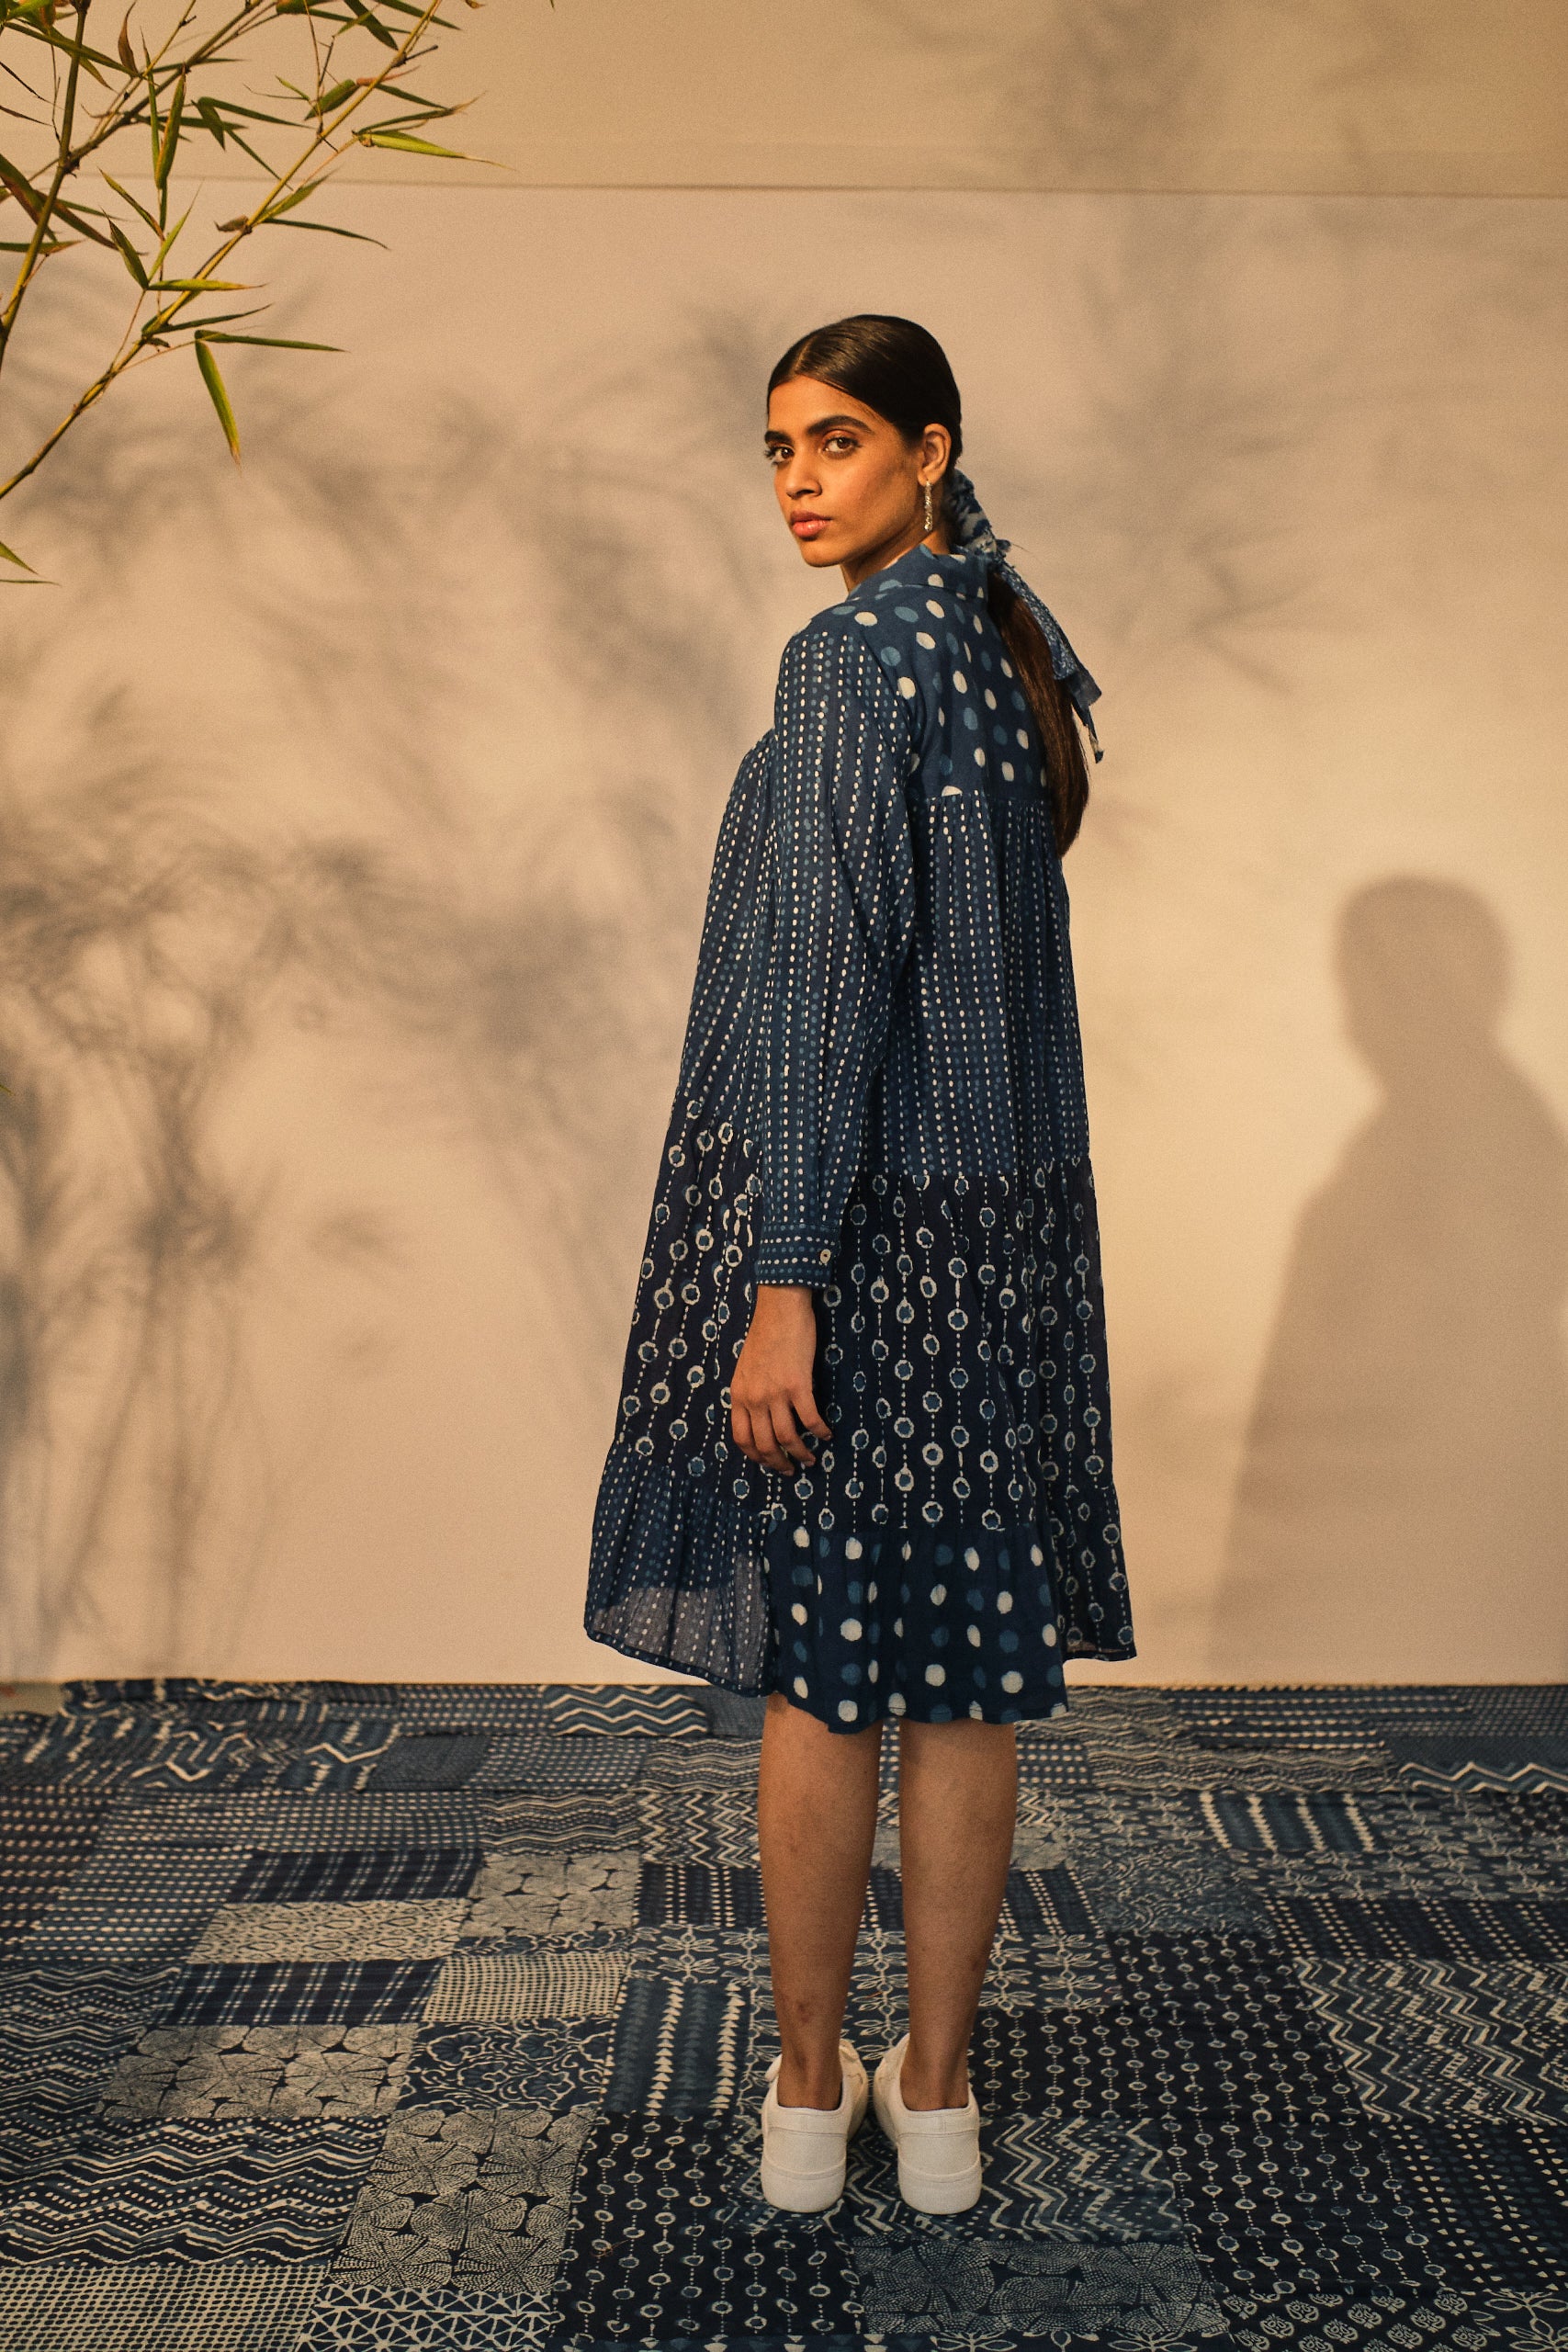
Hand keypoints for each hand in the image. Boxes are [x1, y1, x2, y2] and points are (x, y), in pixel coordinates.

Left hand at [730, 1283, 830, 1473]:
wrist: (780, 1308)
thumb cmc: (766, 1334)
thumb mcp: (747, 1367)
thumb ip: (750, 1392)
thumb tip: (761, 1415)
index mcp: (739, 1394)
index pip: (741, 1438)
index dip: (756, 1456)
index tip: (769, 1462)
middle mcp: (754, 1398)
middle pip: (764, 1444)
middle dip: (778, 1462)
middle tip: (790, 1470)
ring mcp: (775, 1393)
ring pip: (786, 1437)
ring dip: (800, 1453)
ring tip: (810, 1459)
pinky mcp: (797, 1385)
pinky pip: (809, 1419)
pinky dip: (819, 1431)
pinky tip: (826, 1435)